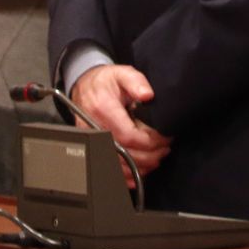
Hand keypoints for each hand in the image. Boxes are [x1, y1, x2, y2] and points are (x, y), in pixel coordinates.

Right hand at [72, 64, 171, 181]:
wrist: (85, 85)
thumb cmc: (106, 81)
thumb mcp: (122, 73)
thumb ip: (136, 81)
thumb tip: (148, 95)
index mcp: (103, 108)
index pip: (128, 135)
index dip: (149, 142)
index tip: (164, 139)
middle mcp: (95, 126)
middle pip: (124, 152)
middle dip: (148, 156)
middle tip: (164, 150)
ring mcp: (92, 138)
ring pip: (116, 164)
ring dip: (139, 166)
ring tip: (156, 159)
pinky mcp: (92, 146)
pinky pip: (108, 166)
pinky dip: (125, 175)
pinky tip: (139, 171)